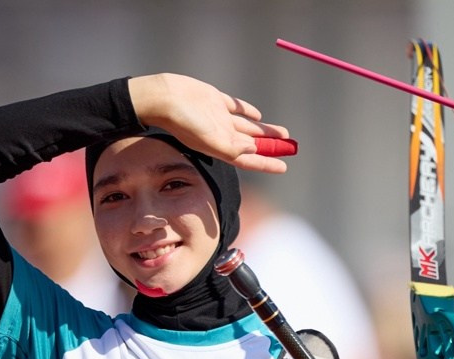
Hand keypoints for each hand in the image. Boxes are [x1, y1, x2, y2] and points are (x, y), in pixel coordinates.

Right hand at [128, 73, 291, 173]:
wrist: (162, 98)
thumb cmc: (181, 121)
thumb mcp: (207, 138)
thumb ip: (230, 146)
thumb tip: (251, 150)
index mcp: (220, 147)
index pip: (250, 159)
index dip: (267, 163)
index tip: (285, 167)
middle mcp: (221, 134)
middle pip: (253, 143)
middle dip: (272, 147)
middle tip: (291, 148)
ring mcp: (219, 117)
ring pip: (249, 127)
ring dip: (266, 131)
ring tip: (284, 134)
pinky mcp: (215, 101)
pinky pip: (237, 108)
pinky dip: (249, 112)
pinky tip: (258, 116)